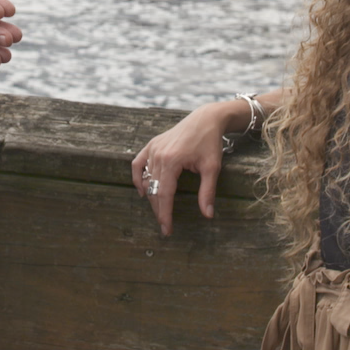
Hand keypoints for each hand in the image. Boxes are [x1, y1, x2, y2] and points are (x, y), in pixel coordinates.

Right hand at [129, 102, 230, 235]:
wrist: (205, 119)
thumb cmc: (210, 143)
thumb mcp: (212, 168)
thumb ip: (207, 192)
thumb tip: (207, 215)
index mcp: (171, 161)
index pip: (164, 195)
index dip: (165, 214)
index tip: (167, 229)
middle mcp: (158, 155)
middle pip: (154, 190)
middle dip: (158, 210)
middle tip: (164, 225)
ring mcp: (152, 149)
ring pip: (146, 179)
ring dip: (151, 197)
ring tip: (159, 211)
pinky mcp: (151, 145)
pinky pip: (138, 164)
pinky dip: (138, 177)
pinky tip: (142, 190)